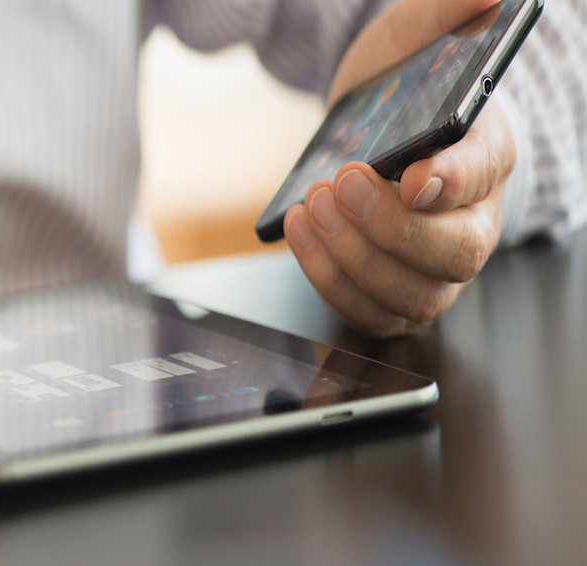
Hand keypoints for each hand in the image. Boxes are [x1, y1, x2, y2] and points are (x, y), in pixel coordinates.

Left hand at [284, 0, 512, 336]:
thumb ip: (443, 15)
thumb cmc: (398, 87)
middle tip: (339, 185)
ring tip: (313, 206)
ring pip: (409, 293)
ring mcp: (435, 269)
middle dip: (387, 227)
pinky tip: (301, 233)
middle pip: (452, 252)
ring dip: (351, 256)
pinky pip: (368, 312)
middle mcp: (473, 222)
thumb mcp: (412, 38)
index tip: (412, 177)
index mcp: (489, 155)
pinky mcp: (393, 296)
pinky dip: (328, 279)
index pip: (482, 176)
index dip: (450, 182)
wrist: (368, 125)